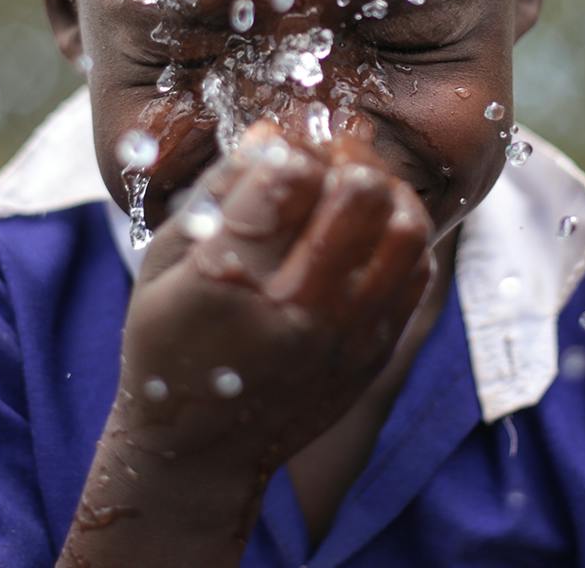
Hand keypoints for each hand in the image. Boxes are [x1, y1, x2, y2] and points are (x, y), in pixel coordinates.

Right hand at [58, 122, 432, 565]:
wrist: (202, 449)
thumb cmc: (168, 342)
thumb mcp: (166, 259)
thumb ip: (219, 191)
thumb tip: (272, 135)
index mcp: (229, 277)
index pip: (291, 175)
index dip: (291, 147)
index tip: (280, 154)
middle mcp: (296, 307)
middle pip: (359, 193)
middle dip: (343, 157)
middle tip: (326, 159)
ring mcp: (346, 334)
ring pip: (405, 227)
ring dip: (385, 190)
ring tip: (356, 188)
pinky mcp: (377, 352)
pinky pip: (418, 270)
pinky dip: (402, 234)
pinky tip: (370, 231)